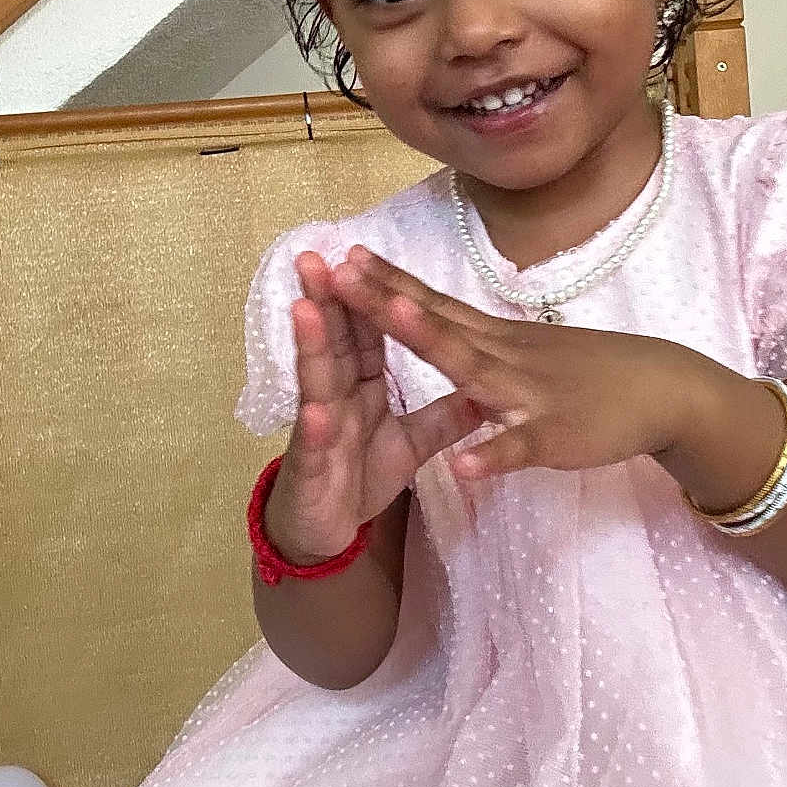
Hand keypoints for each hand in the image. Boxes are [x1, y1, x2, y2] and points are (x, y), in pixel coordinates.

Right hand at [263, 251, 482, 562]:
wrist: (323, 534)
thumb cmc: (360, 478)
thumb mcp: (412, 445)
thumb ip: (442, 415)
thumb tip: (481, 386)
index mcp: (359, 385)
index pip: (367, 331)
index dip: (369, 294)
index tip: (363, 252)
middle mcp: (333, 398)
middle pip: (333, 341)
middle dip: (324, 299)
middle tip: (315, 257)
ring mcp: (318, 431)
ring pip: (317, 383)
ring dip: (311, 347)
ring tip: (305, 309)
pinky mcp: (311, 470)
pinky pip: (316, 449)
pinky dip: (316, 429)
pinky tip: (316, 412)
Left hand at [328, 245, 701, 480]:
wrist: (664, 388)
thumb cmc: (592, 372)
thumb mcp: (527, 351)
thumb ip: (479, 342)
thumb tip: (435, 322)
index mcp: (495, 339)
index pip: (434, 304)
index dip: (387, 284)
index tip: (342, 257)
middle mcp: (505, 356)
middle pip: (439, 324)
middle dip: (387, 301)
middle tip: (339, 272)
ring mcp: (530, 394)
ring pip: (475, 368)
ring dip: (434, 342)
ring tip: (395, 317)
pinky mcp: (557, 436)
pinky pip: (522, 446)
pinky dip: (494, 455)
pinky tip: (464, 465)